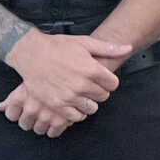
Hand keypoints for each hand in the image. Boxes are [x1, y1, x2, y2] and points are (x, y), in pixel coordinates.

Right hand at [0, 31, 129, 133]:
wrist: (31, 54)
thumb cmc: (58, 47)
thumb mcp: (84, 43)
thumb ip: (107, 48)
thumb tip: (128, 48)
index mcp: (91, 69)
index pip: (113, 84)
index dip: (108, 81)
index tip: (101, 79)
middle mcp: (82, 84)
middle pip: (103, 96)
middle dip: (99, 91)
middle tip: (90, 85)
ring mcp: (69, 96)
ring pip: (91, 108)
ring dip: (89, 103)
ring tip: (81, 94)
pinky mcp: (57, 105)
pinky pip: (76, 116)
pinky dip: (77, 112)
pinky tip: (73, 103)